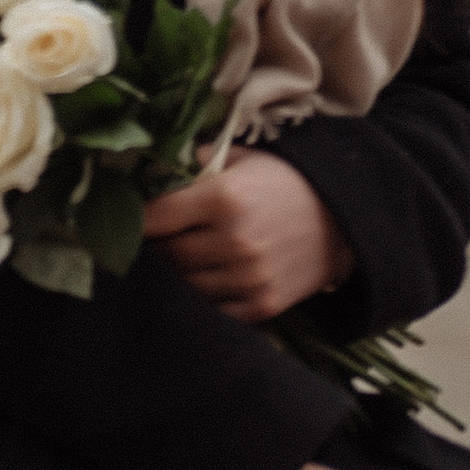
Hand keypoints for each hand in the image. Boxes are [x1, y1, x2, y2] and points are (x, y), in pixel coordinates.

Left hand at [143, 153, 354, 320]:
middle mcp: (233, 241)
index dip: (136, 220)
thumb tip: (153, 166)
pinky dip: (202, 298)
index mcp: (223, 197)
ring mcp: (247, 278)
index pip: (155, 216)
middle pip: (167, 255)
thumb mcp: (243, 159)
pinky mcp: (260, 306)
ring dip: (177, 275)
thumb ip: (198, 163)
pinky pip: (212, 309)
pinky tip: (204, 280)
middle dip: (155, 248)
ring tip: (177, 260)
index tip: (124, 220)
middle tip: (152, 241)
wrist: (344, 220)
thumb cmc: (286, 182)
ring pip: (185, 286)